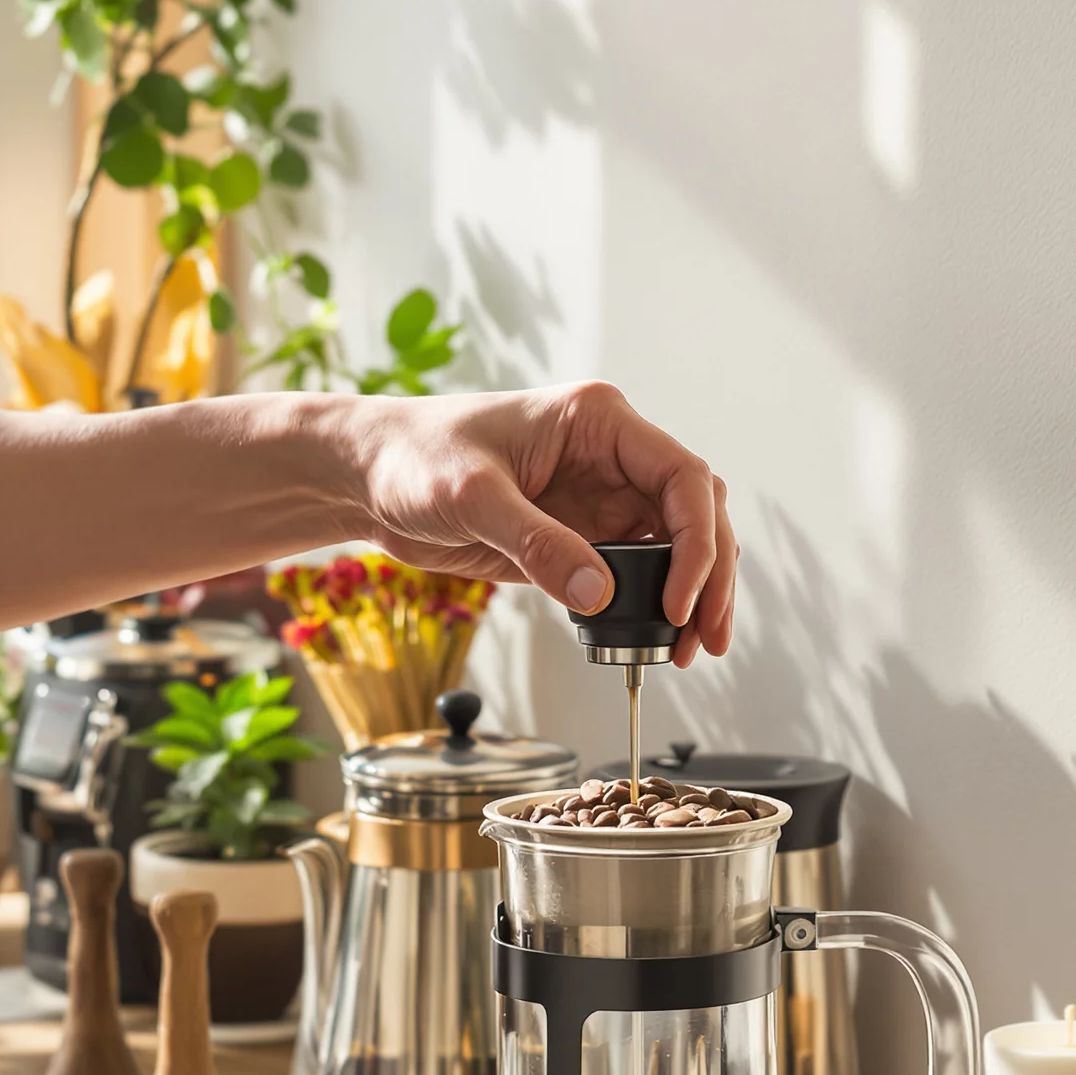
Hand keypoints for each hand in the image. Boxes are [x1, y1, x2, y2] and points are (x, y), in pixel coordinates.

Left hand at [349, 381, 735, 665]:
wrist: (365, 478)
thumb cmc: (412, 457)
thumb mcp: (474, 497)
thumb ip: (538, 545)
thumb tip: (600, 596)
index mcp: (598, 423)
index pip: (683, 478)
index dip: (696, 541)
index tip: (680, 599)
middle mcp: (610, 458)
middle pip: (694, 515)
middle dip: (710, 577)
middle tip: (704, 638)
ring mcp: (597, 500)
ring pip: (673, 549)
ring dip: (689, 597)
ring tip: (687, 652)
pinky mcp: (576, 539)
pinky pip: (632, 576)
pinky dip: (648, 609)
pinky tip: (649, 641)